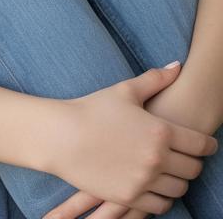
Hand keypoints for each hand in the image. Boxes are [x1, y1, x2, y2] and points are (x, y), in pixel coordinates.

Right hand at [44, 62, 217, 215]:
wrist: (62, 137)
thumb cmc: (93, 109)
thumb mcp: (125, 90)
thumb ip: (155, 79)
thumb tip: (177, 65)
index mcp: (160, 131)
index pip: (201, 144)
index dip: (208, 144)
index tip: (207, 144)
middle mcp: (157, 159)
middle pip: (194, 169)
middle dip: (193, 162)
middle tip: (186, 156)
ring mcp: (144, 181)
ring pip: (179, 189)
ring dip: (178, 180)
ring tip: (170, 171)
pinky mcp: (130, 197)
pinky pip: (160, 206)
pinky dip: (162, 197)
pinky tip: (154, 186)